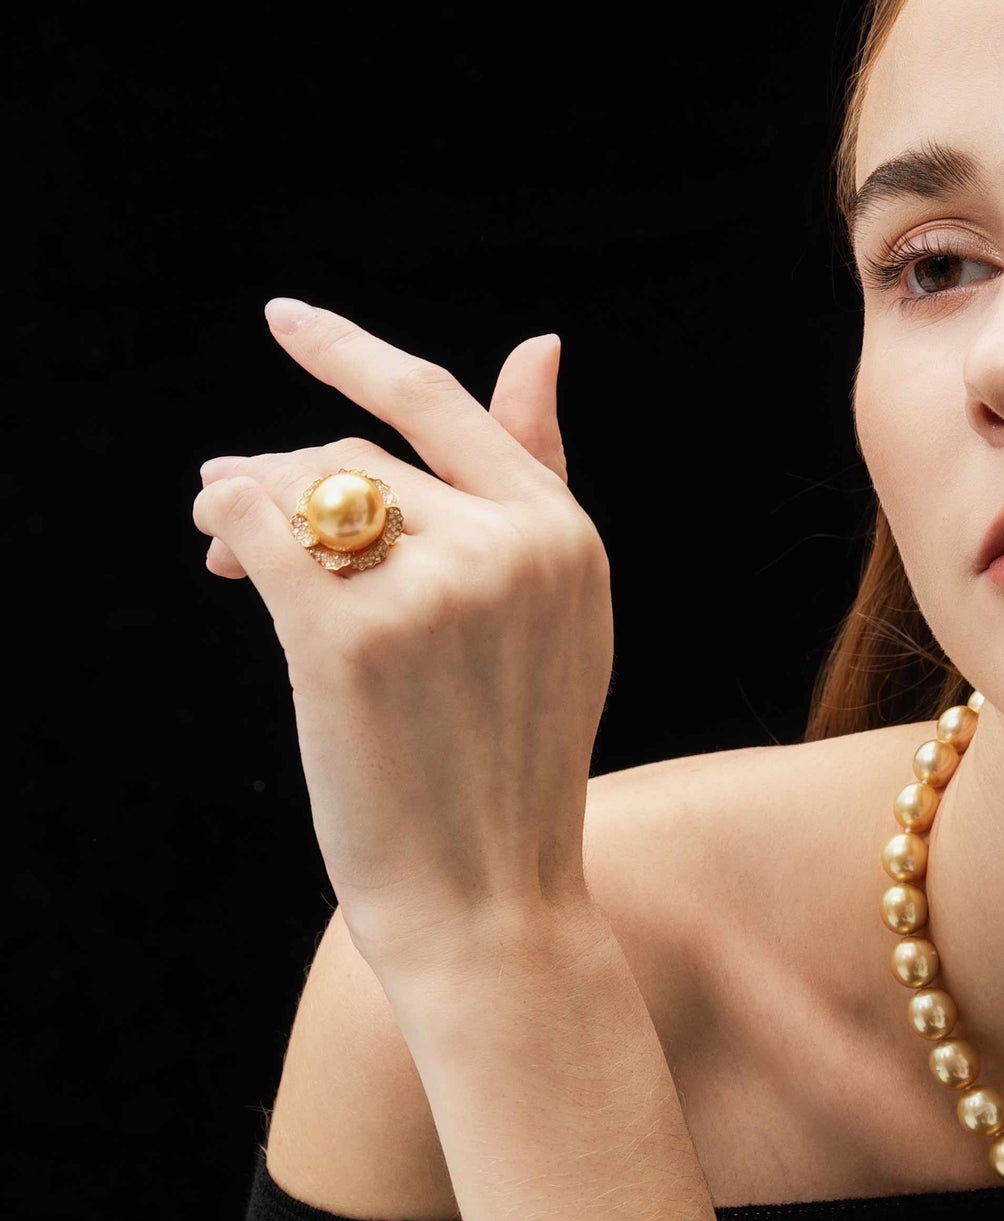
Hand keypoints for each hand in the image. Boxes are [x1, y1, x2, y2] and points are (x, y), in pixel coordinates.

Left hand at [191, 300, 612, 991]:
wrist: (492, 900)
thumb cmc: (511, 768)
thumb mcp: (556, 620)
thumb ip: (537, 483)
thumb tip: (541, 343)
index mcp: (566, 541)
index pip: (447, 406)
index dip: (354, 353)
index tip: (285, 319)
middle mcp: (513, 549)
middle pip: (360, 456)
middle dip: (286, 477)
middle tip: (230, 526)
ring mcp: (437, 588)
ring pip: (308, 490)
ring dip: (247, 505)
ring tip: (224, 558)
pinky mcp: (354, 636)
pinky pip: (260, 530)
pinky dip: (227, 530)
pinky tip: (221, 559)